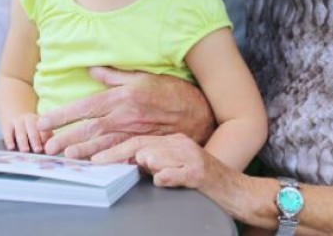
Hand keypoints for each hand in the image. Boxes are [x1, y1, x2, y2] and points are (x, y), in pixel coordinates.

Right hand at [2, 112, 51, 152]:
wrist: (16, 115)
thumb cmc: (32, 130)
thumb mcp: (40, 130)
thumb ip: (45, 140)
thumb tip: (48, 151)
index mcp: (41, 121)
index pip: (44, 128)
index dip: (46, 136)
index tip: (49, 145)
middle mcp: (30, 119)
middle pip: (32, 128)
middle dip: (35, 139)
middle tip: (38, 150)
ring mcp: (17, 122)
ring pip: (20, 131)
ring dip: (23, 141)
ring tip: (25, 151)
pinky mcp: (7, 125)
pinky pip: (8, 133)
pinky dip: (9, 140)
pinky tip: (11, 147)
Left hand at [37, 67, 214, 157]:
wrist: (198, 110)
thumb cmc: (169, 91)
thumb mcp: (141, 77)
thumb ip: (114, 76)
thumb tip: (91, 69)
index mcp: (121, 96)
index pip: (85, 106)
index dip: (63, 115)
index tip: (44, 121)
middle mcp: (126, 115)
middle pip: (89, 128)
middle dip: (66, 137)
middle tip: (46, 146)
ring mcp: (135, 132)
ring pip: (102, 143)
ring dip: (81, 151)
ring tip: (64, 156)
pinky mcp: (144, 143)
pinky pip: (120, 152)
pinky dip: (104, 158)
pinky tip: (92, 163)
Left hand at [93, 133, 217, 188]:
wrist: (238, 191)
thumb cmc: (205, 179)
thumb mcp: (179, 164)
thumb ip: (156, 161)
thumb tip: (132, 163)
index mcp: (173, 141)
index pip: (138, 141)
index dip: (114, 148)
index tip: (94, 158)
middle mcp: (180, 145)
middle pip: (142, 145)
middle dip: (116, 154)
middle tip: (96, 162)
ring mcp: (190, 157)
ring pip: (157, 156)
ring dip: (146, 164)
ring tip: (145, 168)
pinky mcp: (200, 172)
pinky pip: (177, 173)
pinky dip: (166, 176)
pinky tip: (161, 180)